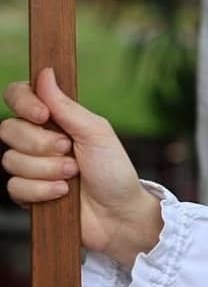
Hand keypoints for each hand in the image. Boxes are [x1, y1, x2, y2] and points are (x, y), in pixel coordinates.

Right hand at [1, 68, 162, 266]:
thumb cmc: (113, 170)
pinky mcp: (27, 193)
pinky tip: (62, 193)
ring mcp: (31, 166)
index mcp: (56, 119)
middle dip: (41, 144)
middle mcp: (39, 139)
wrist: (117, 214)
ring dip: (46, 170)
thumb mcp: (96, 132)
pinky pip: (14, 187)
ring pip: (10, 160)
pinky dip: (41, 190)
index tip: (43, 115)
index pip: (18, 96)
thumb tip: (45, 73)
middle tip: (69, 151)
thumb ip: (66, 105)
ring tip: (72, 175)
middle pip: (8, 129)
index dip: (23, 103)